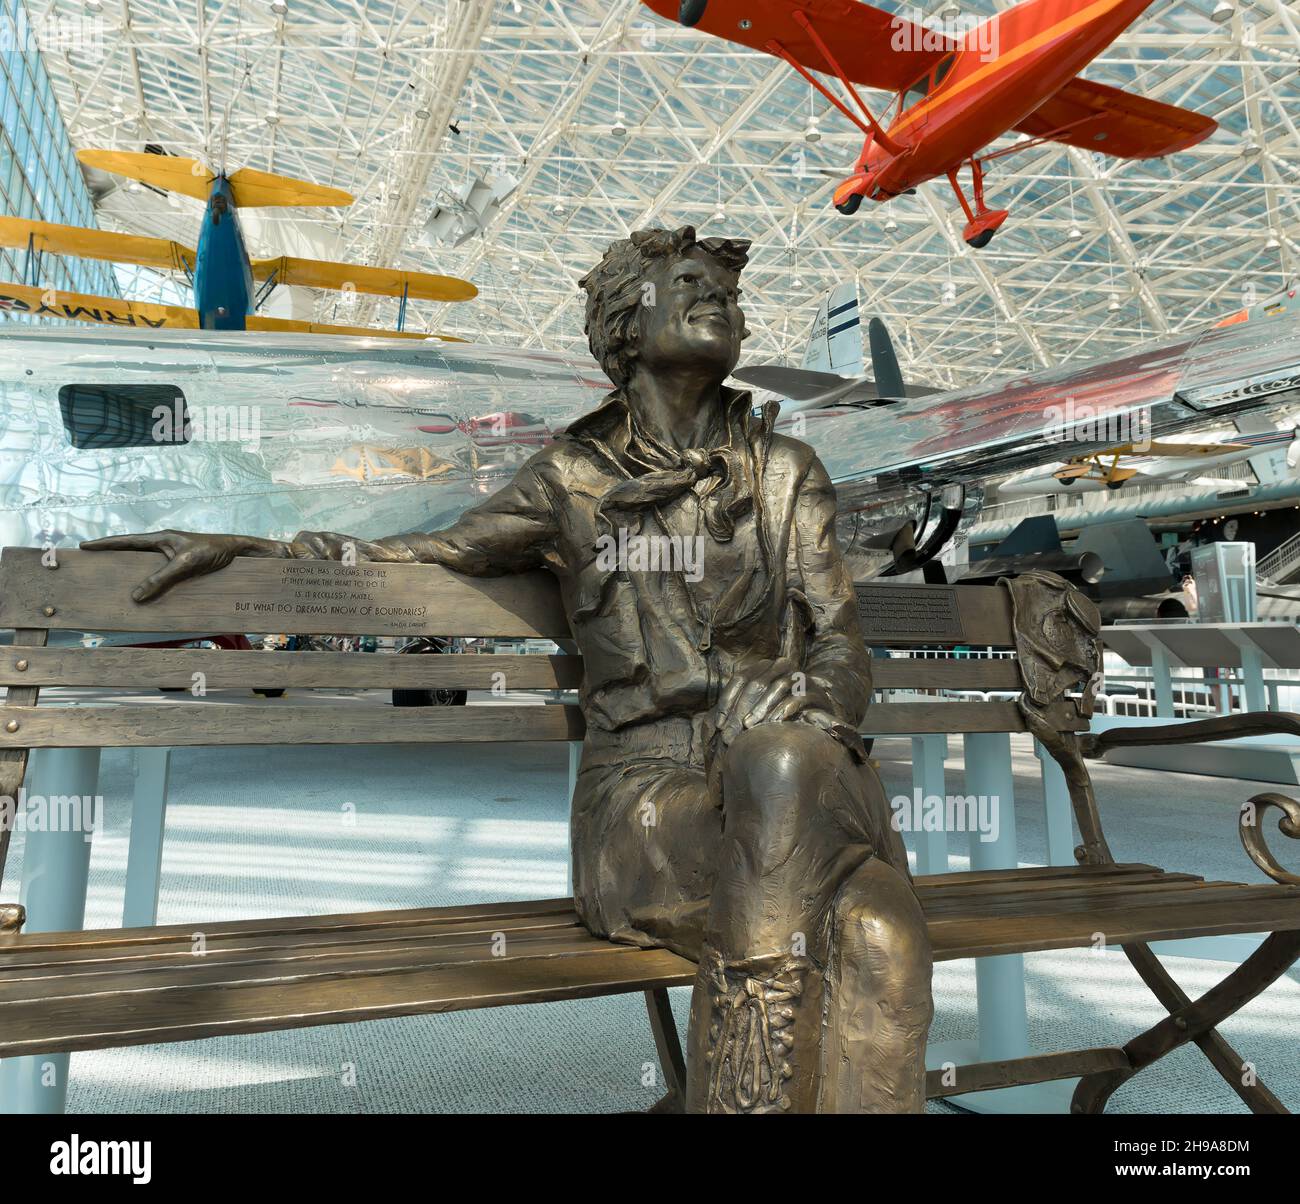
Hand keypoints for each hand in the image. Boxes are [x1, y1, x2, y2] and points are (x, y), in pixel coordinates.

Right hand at [81, 531, 253, 601]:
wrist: (241, 552)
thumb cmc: (215, 551)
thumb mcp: (185, 565)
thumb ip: (161, 579)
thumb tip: (136, 596)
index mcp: (161, 539)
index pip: (126, 541)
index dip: (105, 544)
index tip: (84, 546)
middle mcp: (165, 546)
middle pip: (132, 554)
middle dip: (114, 559)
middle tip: (94, 567)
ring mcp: (174, 557)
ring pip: (146, 567)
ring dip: (134, 576)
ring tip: (115, 587)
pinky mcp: (184, 568)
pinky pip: (161, 577)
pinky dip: (152, 585)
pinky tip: (148, 597)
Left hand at [712, 657, 839, 748]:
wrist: (816, 713)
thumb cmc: (778, 713)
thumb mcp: (756, 707)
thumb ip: (739, 708)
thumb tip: (712, 722)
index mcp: (764, 666)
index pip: (741, 678)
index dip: (727, 701)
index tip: (718, 725)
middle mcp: (782, 666)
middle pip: (757, 683)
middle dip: (741, 710)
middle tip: (731, 733)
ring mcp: (800, 677)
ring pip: (778, 687)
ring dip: (762, 708)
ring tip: (750, 727)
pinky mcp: (815, 692)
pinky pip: (798, 697)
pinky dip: (784, 710)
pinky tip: (774, 724)